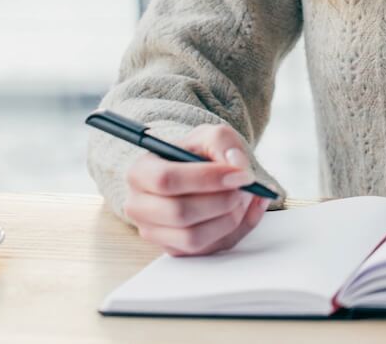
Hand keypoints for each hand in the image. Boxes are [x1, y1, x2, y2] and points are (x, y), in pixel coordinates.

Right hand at [124, 122, 271, 255]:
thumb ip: (223, 142)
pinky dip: (235, 231)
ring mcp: (155, 232)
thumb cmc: (198, 154)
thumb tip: (236, 164)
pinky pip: (208, 249)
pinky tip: (245, 209)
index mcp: (140, 172)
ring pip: (194, 238)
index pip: (166, 180)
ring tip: (243, 197)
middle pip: (180, 213)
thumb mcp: (210, 135)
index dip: (207, 179)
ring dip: (229, 218)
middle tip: (246, 187)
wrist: (197, 173)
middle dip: (222, 201)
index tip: (240, 175)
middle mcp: (140, 206)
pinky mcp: (176, 250)